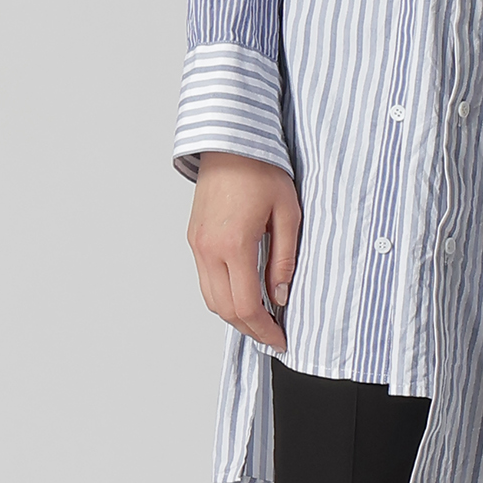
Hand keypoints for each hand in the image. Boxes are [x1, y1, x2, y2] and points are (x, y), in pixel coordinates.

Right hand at [187, 151, 301, 355]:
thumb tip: (281, 296)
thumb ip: (285, 260)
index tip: (281, 339)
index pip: (246, 306)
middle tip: (273, 334)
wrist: (230, 143)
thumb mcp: (288, 215)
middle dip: (250, 329)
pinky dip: (223, 296)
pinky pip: (205, 280)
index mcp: (234, 245)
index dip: (265, 330)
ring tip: (261, 318)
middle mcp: (208, 249)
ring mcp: (197, 245)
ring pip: (210, 299)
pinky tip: (243, 294)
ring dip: (234, 315)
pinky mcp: (194, 239)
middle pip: (224, 310)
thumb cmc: (262, 171)